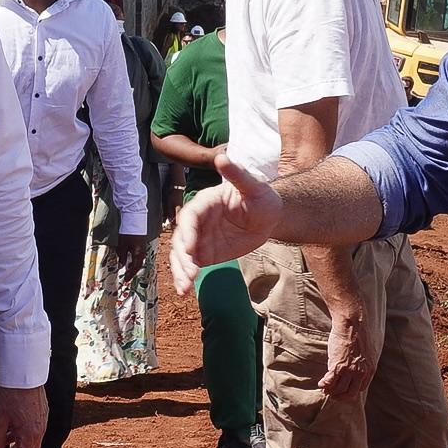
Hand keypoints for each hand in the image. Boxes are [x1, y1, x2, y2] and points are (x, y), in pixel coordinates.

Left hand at [0, 382, 47, 447]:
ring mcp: (43, 424)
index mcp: (30, 436)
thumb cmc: (10, 394)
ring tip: (1, 443)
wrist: (22, 372)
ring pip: (32, 447)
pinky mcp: (42, 416)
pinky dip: (22, 438)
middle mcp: (40, 432)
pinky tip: (10, 430)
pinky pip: (34, 434)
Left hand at [114, 231, 148, 280]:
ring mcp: (143, 249)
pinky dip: (135, 261)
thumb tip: (122, 265)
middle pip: (138, 266)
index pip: (134, 267)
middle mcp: (142, 252)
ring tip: (128, 271)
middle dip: (132, 272)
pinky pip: (139, 257)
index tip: (126, 280)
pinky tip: (130, 262)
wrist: (134, 221)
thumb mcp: (122, 246)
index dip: (130, 274)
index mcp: (138, 254)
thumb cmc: (128, 232)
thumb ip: (122, 256)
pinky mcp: (141, 246)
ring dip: (134, 267)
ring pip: (139, 261)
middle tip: (127, 278)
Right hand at [169, 151, 279, 290]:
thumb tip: (222, 157)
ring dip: (180, 271)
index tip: (191, 248)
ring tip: (183, 288)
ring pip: (181, 255)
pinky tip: (184, 290)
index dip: (188, 232)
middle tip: (190, 274)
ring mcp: (199, 238)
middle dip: (182, 257)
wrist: (268, 218)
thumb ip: (237, 174)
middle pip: (181, 239)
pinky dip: (185, 277)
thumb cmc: (262, 197)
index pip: (190, 216)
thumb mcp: (254, 186)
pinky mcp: (204, 253)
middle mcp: (197, 221)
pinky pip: (190, 265)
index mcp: (205, 202)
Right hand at [320, 304, 377, 399]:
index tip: (343, 391)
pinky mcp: (338, 365)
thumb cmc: (360, 332)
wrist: (354, 323)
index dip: (350, 392)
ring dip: (330, 391)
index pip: (360, 389)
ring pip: (338, 389)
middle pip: (350, 393)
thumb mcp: (369, 350)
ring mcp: (349, 370)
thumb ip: (365, 360)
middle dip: (340, 396)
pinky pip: (330, 381)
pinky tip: (321, 384)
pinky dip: (324, 385)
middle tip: (332, 395)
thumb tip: (361, 362)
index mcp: (369, 370)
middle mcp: (361, 373)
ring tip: (325, 389)